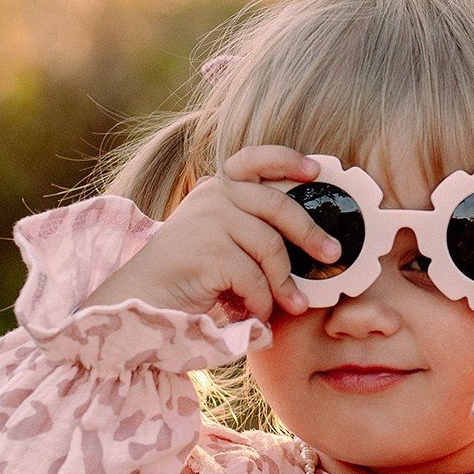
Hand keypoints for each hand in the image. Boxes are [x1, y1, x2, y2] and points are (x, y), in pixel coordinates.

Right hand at [79, 145, 341, 323]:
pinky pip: (254, 278)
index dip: (288, 160)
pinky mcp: (207, 252)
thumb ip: (252, 228)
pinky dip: (262, 301)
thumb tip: (309, 237)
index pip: (254, 159)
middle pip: (279, 206)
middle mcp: (213, 196)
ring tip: (294, 304)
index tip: (317, 170)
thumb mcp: (220, 241)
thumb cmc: (187, 278)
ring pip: (270, 248)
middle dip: (310, 233)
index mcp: (216, 188)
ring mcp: (208, 221)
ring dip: (285, 282)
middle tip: (333, 255)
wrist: (140, 302)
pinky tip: (257, 314)